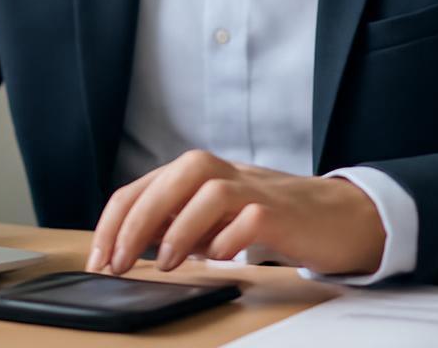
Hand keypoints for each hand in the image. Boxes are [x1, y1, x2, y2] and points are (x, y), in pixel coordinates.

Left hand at [87, 150, 384, 276]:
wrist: (338, 216)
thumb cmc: (269, 218)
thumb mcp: (212, 218)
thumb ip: (175, 222)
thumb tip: (129, 242)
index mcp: (196, 175)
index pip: (142, 187)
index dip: (114, 223)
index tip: (99, 259)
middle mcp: (221, 174)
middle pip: (170, 182)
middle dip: (136, 223)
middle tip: (117, 263)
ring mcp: (253, 189)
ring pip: (208, 190)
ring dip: (180, 228)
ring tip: (165, 263)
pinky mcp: (282, 212)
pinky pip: (251, 217)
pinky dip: (230, 238)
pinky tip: (218, 259)